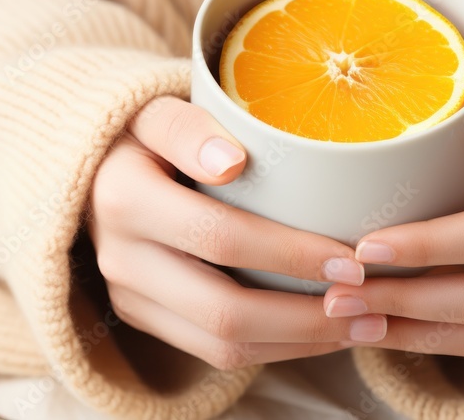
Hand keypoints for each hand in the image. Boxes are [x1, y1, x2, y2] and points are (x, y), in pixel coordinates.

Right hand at [89, 96, 383, 369]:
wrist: (94, 170)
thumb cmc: (143, 135)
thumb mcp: (157, 112)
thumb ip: (188, 128)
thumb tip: (229, 161)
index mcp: (125, 199)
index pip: (219, 237)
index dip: (290, 254)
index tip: (351, 257)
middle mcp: (120, 258)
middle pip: (223, 310)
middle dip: (306, 317)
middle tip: (369, 305)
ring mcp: (129, 296)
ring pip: (221, 346)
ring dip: (298, 343)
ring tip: (359, 326)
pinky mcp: (143, 317)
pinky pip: (212, 352)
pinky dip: (273, 349)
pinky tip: (318, 330)